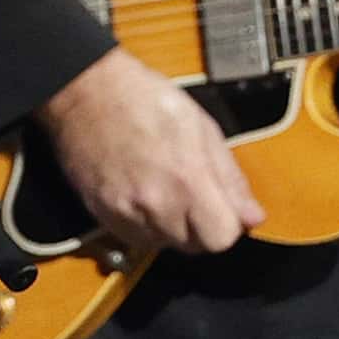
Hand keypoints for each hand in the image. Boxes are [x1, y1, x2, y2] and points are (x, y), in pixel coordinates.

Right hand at [38, 45, 261, 256]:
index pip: (222, 238)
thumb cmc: (143, 99)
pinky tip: (142, 195)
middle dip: (201, 226)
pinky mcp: (103, 214)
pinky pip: (135, 239)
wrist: (86, 92)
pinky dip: (144, 225)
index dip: (228, 225)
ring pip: (165, 244)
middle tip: (192, 193)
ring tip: (163, 189)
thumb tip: (252, 217)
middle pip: (195, 246)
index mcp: (188, 178)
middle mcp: (157, 203)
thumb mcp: (202, 127)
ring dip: (171, 226)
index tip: (223, 209)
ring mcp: (126, 211)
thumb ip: (230, 177)